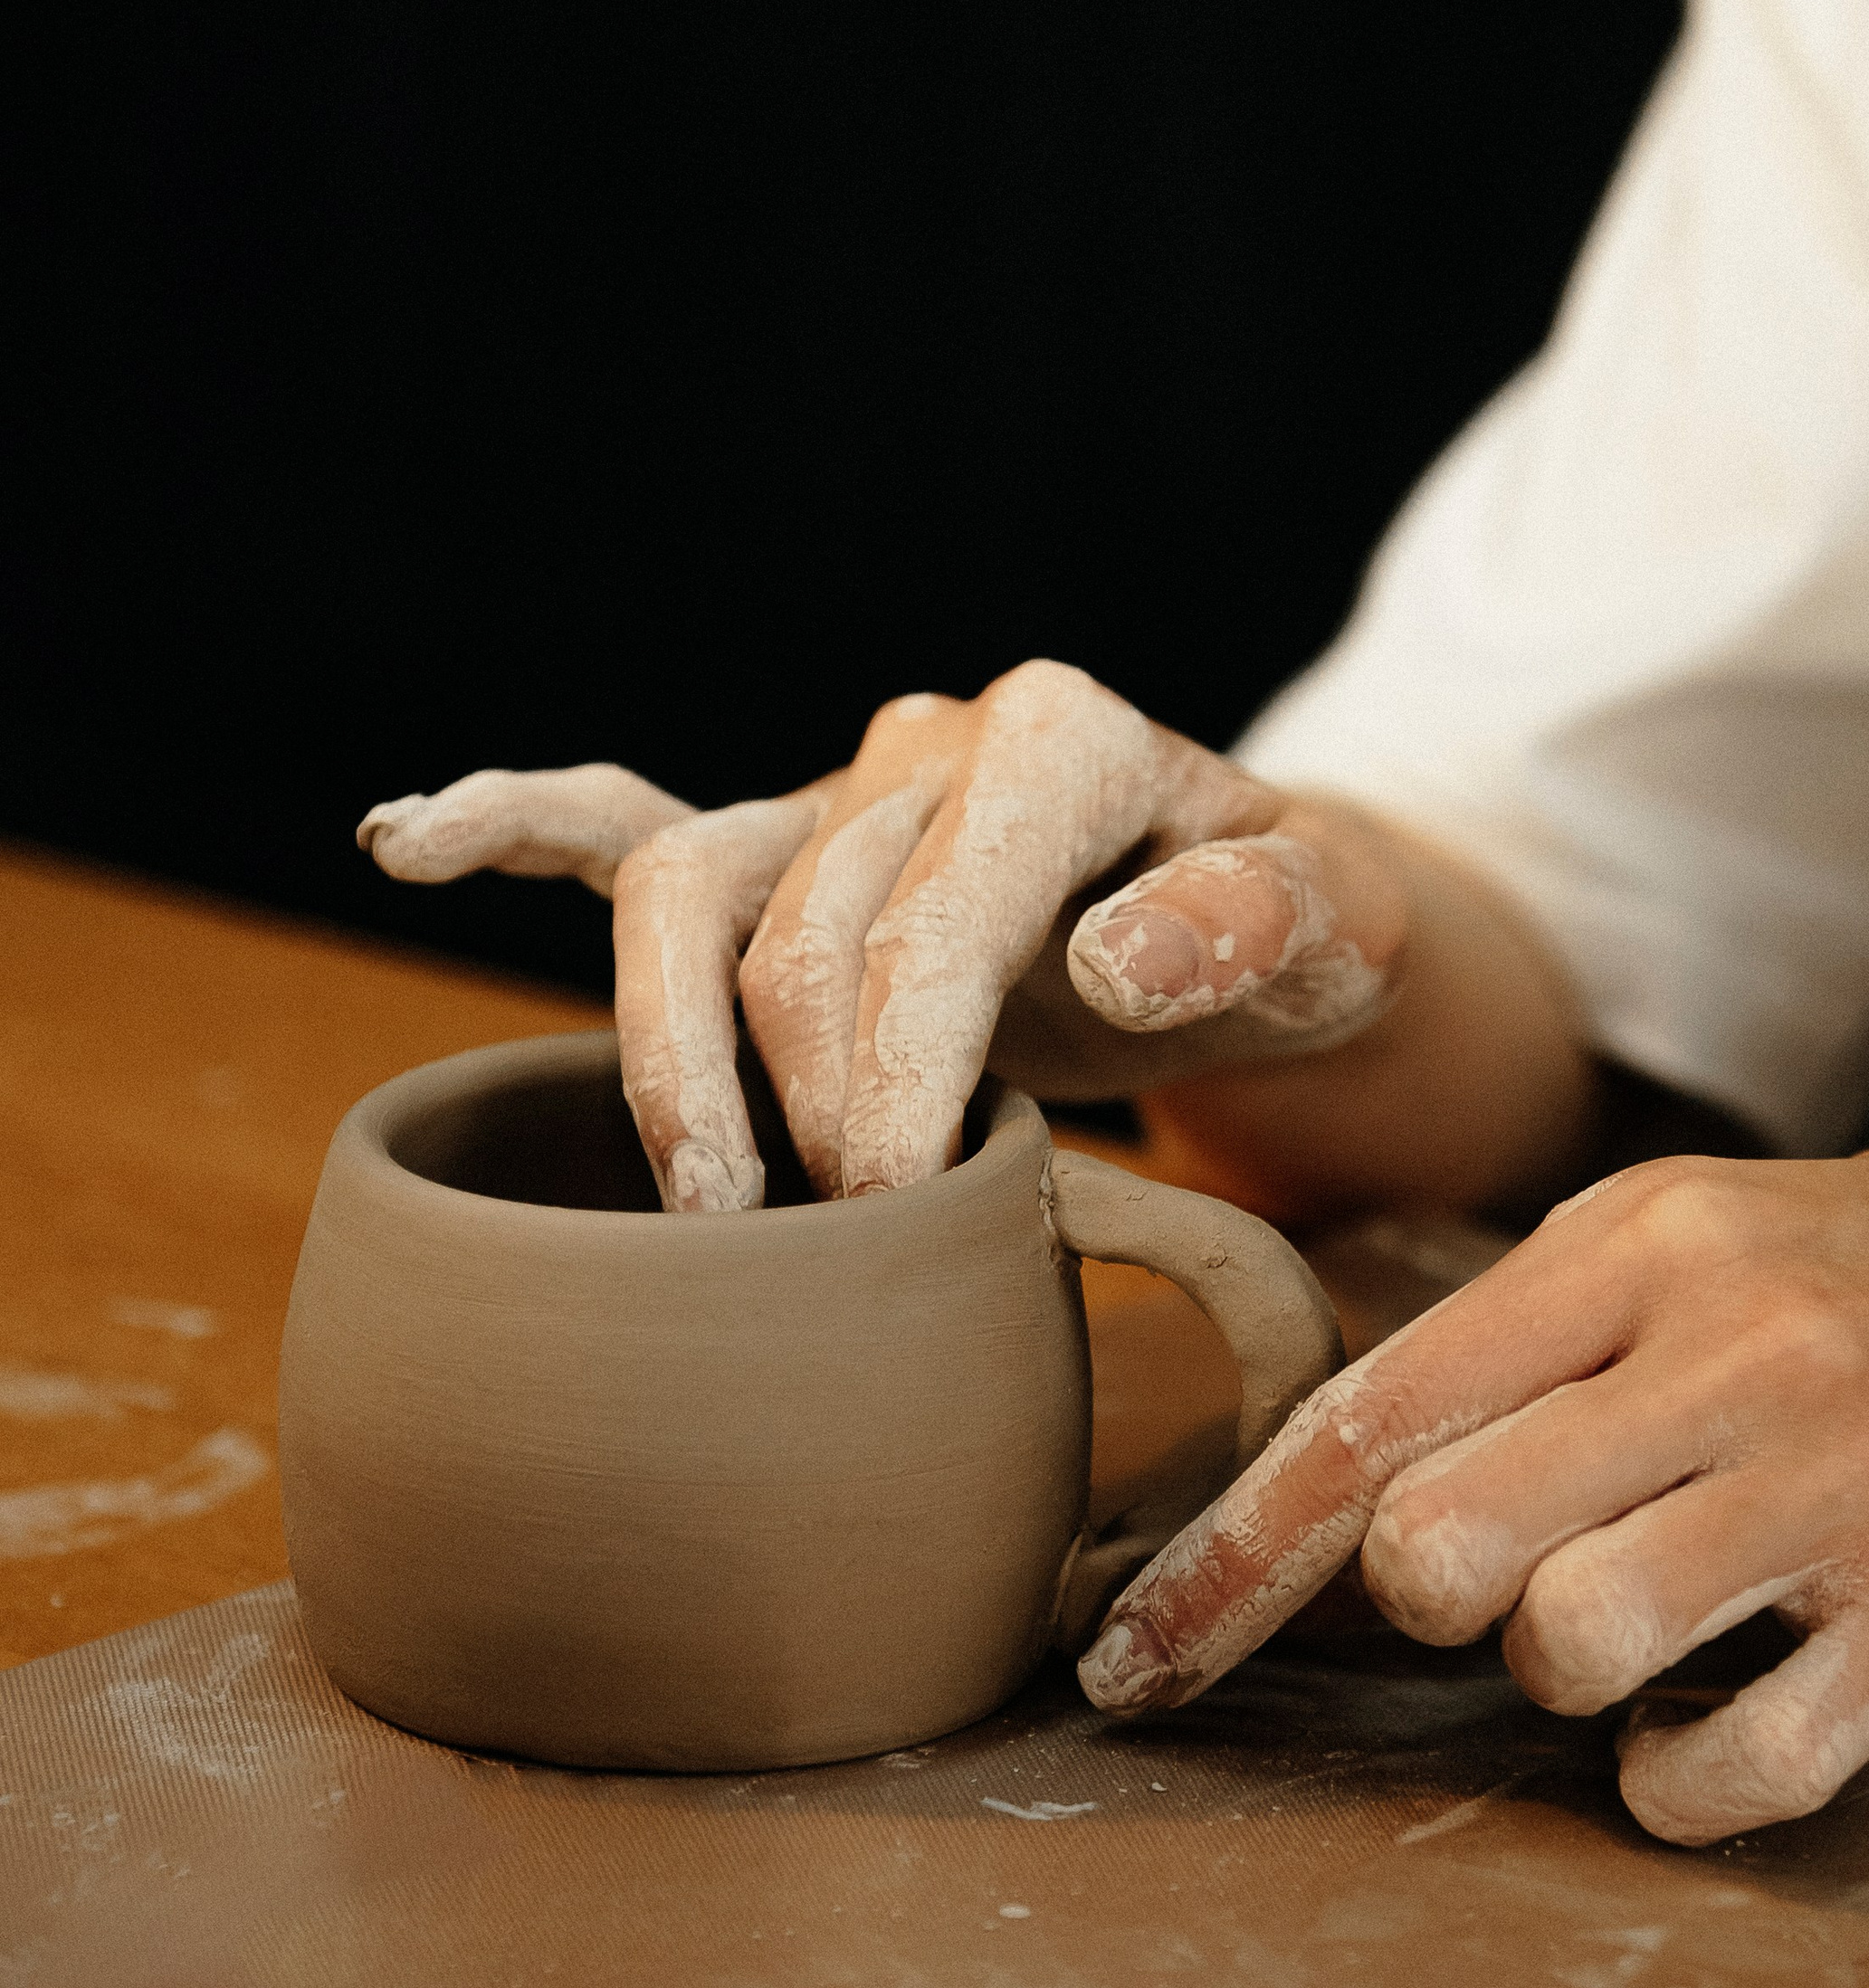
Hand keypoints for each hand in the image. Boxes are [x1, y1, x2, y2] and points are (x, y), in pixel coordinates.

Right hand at [360, 663, 1405, 1206]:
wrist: (1269, 926)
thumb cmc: (1306, 941)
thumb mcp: (1344, 935)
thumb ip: (1253, 922)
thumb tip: (1113, 954)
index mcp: (1062, 739)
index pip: (935, 904)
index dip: (901, 1066)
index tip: (904, 1204)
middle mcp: (930, 745)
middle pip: (804, 926)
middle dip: (811, 1104)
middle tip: (846, 1249)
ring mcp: (836, 794)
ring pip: (686, 888)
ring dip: (676, 1054)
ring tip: (706, 1201)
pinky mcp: (780, 846)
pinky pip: (622, 819)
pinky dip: (513, 823)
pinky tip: (404, 838)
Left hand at [1077, 1118, 1868, 1840]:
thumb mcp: (1689, 1234)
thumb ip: (1516, 1339)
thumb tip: (1327, 1481)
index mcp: (1639, 1242)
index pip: (1369, 1412)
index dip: (1228, 1560)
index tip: (1135, 1661)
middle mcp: (1731, 1350)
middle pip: (1438, 1546)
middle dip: (1431, 1603)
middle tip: (1515, 1578)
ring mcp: (1841, 1487)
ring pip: (1564, 1650)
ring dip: (1560, 1677)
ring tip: (1639, 1624)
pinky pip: (1731, 1768)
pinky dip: (1678, 1786)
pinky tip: (1714, 1725)